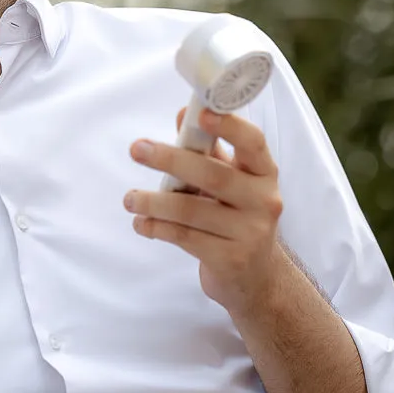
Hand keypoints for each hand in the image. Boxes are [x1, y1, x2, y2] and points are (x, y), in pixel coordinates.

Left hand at [126, 108, 284, 313]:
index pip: (253, 142)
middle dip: (171, 160)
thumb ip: (208, 151)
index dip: (229, 126)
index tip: (200, 114)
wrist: (255, 278)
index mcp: (264, 173)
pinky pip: (185, 237)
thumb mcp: (231, 182)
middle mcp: (264, 201)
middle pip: (214, 175)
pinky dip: (157, 227)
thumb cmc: (237, 218)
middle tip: (137, 149)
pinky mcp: (231, 259)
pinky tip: (142, 222)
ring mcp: (250, 232)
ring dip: (153, 201)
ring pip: (193, 210)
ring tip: (129, 199)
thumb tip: (184, 114)